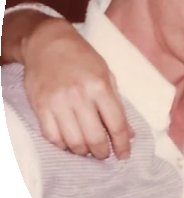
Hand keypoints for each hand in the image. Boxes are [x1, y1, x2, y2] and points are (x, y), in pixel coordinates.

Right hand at [22, 16, 132, 158]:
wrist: (47, 42)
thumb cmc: (82, 58)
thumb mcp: (107, 75)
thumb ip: (117, 105)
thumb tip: (129, 133)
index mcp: (100, 87)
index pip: (116, 124)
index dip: (122, 144)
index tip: (124, 155)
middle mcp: (79, 97)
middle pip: (94, 137)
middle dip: (102, 152)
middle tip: (104, 154)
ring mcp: (57, 103)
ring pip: (73, 141)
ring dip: (83, 152)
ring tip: (88, 150)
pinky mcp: (40, 107)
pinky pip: (52, 136)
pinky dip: (63, 145)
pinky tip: (70, 143)